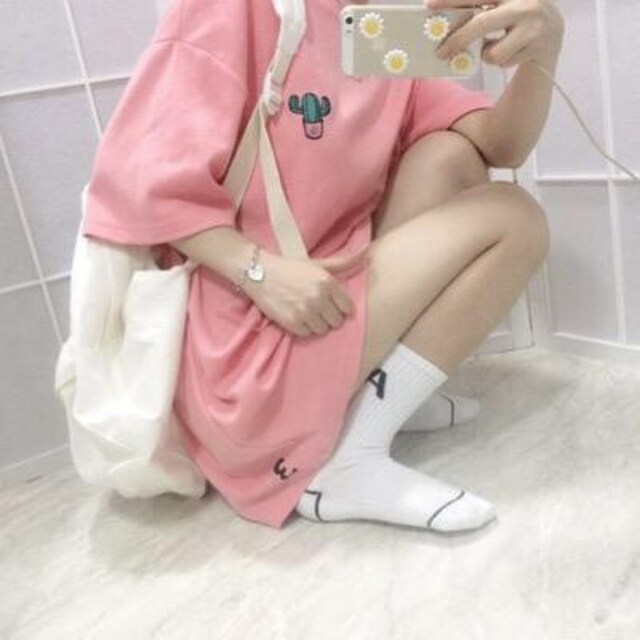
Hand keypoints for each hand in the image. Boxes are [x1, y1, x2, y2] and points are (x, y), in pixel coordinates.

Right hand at [242, 246, 369, 337]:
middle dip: (329, 316)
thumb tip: (367, 255)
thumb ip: (343, 263)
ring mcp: (305, 312)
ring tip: (307, 312)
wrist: (259, 273)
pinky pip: (308, 334)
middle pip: (336, 321)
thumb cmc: (290, 268)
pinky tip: (297, 316)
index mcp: (327, 283)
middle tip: (318, 308)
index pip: (348, 308)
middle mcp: (318, 298)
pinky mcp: (293, 323)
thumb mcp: (318, 264)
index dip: (341, 308)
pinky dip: (304, 328)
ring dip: (317, 323)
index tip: (332, 305)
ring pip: (323, 330)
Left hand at [425, 0, 564, 68]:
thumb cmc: (517, 18)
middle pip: (481, 24)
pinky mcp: (537, 47)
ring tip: (497, 47)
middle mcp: (524, 3)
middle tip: (440, 53)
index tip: (428, 4)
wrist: (554, 32)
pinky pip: (503, 63)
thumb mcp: (502, 5)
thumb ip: (480, 9)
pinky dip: (502, 62)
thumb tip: (446, 23)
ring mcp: (533, 27)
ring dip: (488, 55)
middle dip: (457, 40)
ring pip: (492, 53)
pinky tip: (514, 52)